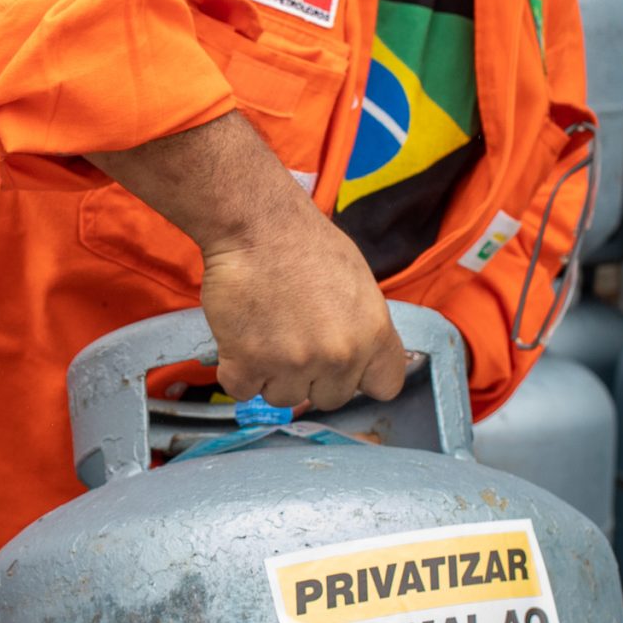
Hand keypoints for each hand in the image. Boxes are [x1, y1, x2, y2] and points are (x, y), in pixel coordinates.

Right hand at [199, 203, 405, 412]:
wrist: (255, 224)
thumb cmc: (305, 242)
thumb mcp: (358, 283)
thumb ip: (363, 327)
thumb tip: (359, 356)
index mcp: (373, 333)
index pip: (385, 387)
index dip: (361, 377)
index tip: (344, 365)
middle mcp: (339, 356)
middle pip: (329, 398)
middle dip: (311, 376)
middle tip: (292, 338)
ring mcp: (294, 364)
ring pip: (283, 397)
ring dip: (271, 374)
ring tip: (264, 332)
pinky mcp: (248, 364)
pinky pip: (242, 390)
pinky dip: (236, 370)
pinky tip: (240, 338)